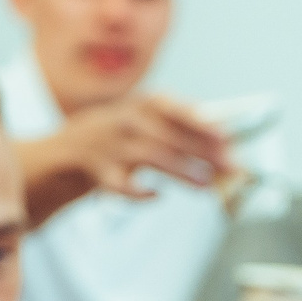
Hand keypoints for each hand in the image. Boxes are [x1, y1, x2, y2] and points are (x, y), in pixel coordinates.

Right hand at [58, 92, 230, 197]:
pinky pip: (121, 185)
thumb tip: (226, 142)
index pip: (174, 110)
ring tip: (205, 184)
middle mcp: (127, 122)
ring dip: (180, 171)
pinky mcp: (100, 173)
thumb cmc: (124, 132)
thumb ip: (183, 127)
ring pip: (150, 157)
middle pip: (169, 136)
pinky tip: (157, 195)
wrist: (72, 146)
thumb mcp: (149, 118)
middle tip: (229, 167)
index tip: (224, 135)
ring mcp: (112, 147)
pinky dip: (138, 193)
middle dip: (201, 152)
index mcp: (143, 105)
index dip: (200, 122)